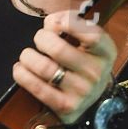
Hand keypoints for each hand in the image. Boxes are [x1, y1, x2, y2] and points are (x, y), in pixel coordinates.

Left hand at [13, 10, 116, 125]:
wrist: (91, 100)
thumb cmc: (83, 62)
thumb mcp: (87, 42)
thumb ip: (71, 24)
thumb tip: (51, 23)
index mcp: (106, 52)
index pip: (92, 35)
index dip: (69, 23)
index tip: (55, 22)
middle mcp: (96, 73)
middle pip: (58, 49)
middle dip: (41, 38)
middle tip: (40, 39)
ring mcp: (82, 91)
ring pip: (44, 68)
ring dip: (28, 57)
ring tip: (27, 56)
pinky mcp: (66, 106)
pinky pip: (37, 87)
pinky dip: (22, 74)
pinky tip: (21, 69)